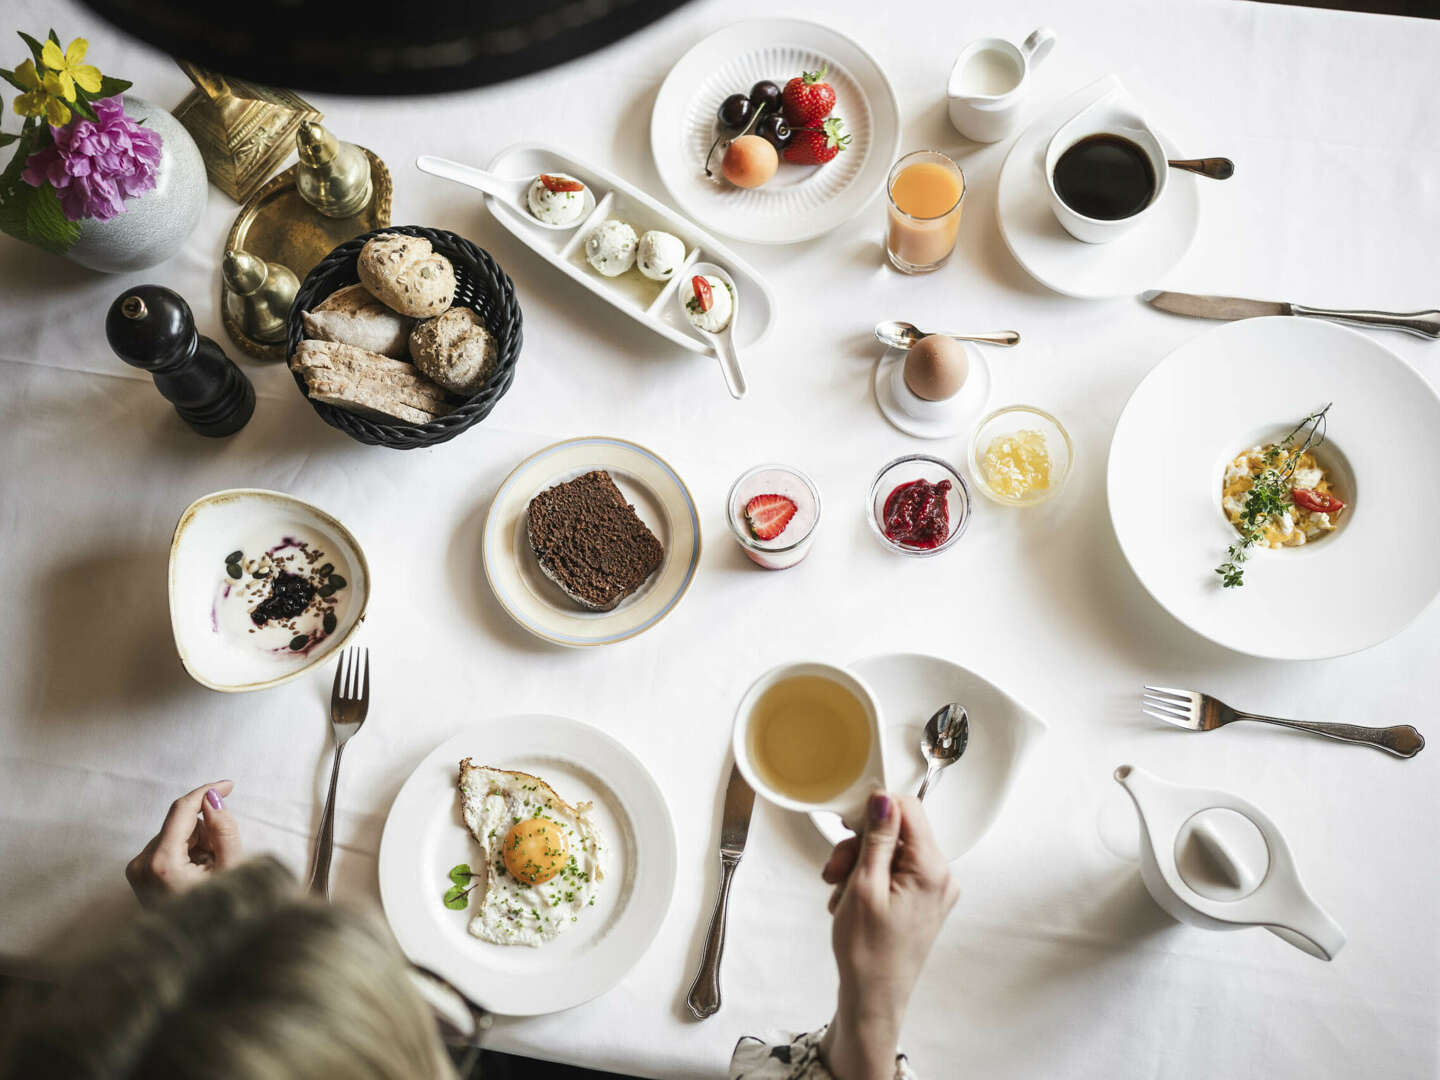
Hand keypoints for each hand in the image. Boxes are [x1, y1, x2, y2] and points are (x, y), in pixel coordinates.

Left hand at [125, 781, 241, 903]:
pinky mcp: (137, 874)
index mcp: (162, 863)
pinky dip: (186, 852)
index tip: (229, 785)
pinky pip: (167, 847)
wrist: (196, 952)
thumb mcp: (231, 868)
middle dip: (205, 829)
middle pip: (180, 824)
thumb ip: (224, 828)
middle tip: (222, 855)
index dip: (206, 791)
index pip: (181, 809)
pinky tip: (197, 874)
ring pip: (174, 835)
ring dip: (197, 842)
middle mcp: (141, 864)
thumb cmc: (219, 912)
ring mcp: (136, 870)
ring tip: (210, 870)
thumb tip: (212, 798)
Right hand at [818, 791, 958, 1079]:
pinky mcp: (923, 902)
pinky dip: (869, 880)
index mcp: (931, 869)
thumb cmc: (867, 951)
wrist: (873, 999)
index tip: (846, 825)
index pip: (909, 809)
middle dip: (860, 846)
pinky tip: (850, 901)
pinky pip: (894, 874)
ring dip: (859, 865)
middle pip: (897, 833)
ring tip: (839, 893)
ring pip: (891, 853)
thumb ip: (877, 837)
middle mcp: (941, 876)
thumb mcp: (864, 885)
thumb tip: (883, 798)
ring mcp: (933, 891)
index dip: (875, 810)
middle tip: (834, 872)